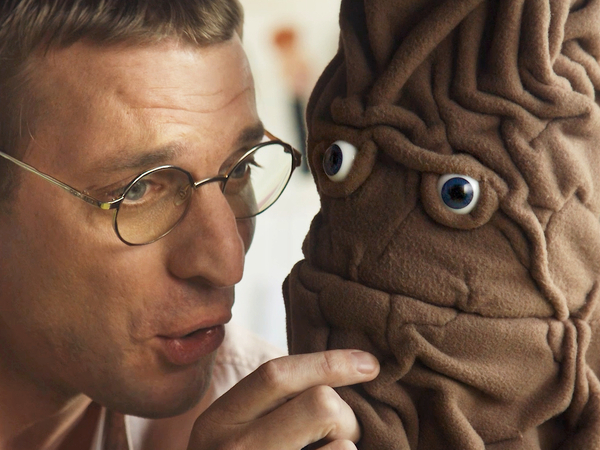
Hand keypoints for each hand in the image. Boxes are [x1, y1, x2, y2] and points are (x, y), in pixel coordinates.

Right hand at [187, 350, 379, 449]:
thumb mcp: (236, 432)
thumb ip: (271, 404)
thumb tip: (337, 372)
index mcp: (219, 421)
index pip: (277, 374)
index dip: (330, 362)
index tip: (369, 363)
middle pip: (320, 404)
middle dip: (346, 415)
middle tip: (342, 434)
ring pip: (342, 447)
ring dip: (348, 448)